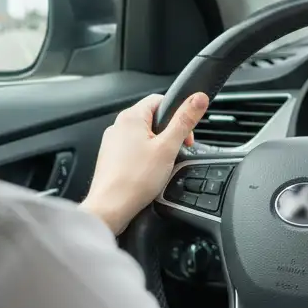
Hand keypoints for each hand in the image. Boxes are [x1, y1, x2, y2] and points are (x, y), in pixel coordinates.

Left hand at [81, 92, 208, 234]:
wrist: (110, 209)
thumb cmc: (134, 180)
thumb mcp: (168, 147)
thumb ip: (184, 120)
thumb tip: (198, 98)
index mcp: (131, 117)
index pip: (160, 100)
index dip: (178, 114)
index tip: (186, 133)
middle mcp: (118, 126)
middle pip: (152, 119)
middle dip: (169, 134)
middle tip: (175, 152)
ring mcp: (112, 143)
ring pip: (143, 136)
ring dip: (157, 147)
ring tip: (161, 166)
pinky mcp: (111, 158)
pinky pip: (133, 150)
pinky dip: (144, 158)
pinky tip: (148, 173)